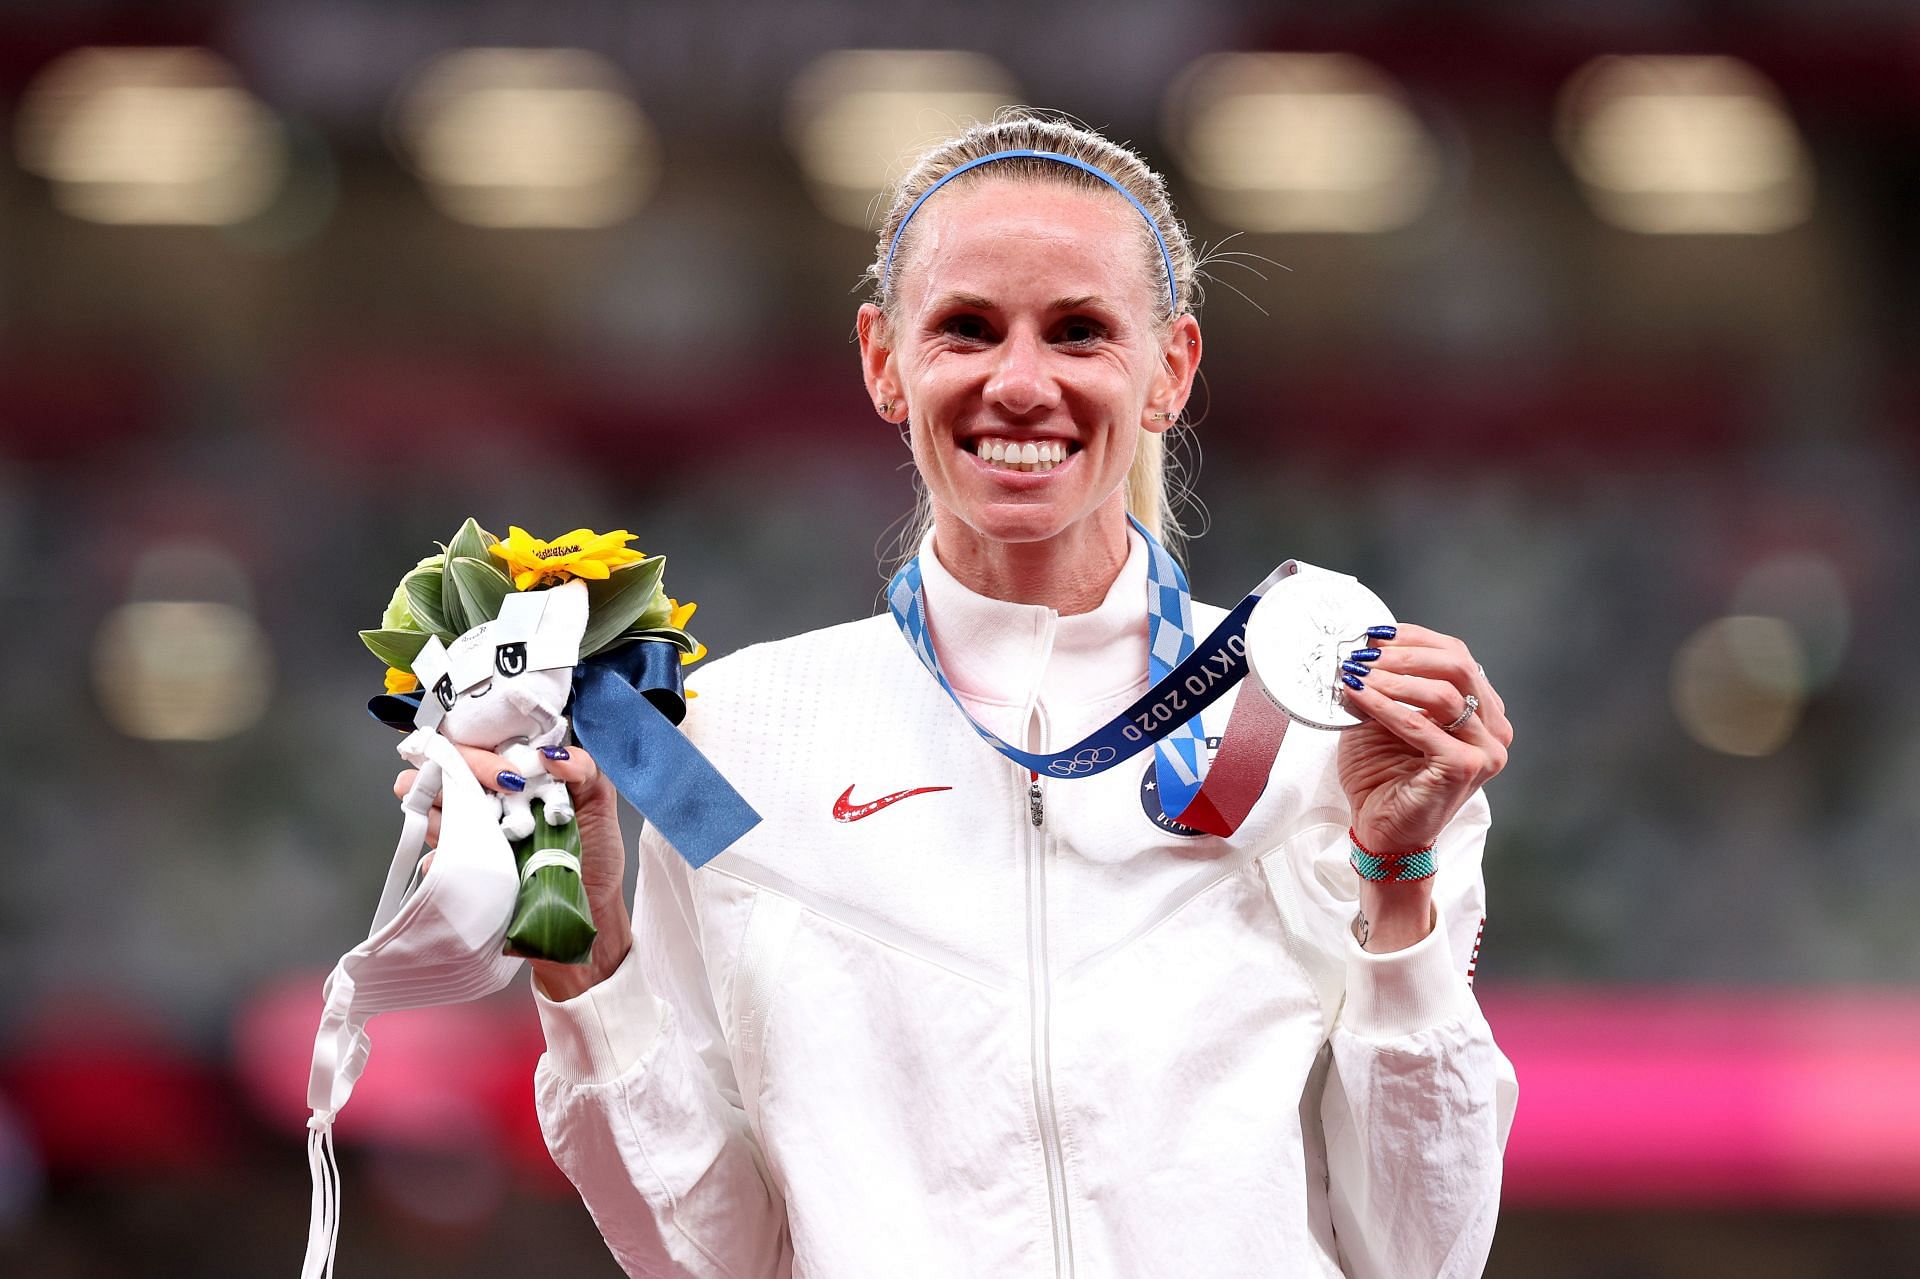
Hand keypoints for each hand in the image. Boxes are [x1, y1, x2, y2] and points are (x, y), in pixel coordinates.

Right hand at [392, 740, 632, 998]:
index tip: (509, 779)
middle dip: (447, 772)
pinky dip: (437, 855)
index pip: (485, 748)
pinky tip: (448, 858)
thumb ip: (584, 770)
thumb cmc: (596, 855)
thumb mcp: (600, 804)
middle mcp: (492, 800)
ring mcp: (476, 833)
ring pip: (433, 807)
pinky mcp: (469, 867)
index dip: (484, 756)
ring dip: (432, 806)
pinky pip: (438, 856)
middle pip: (447, 771)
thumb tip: (553, 756)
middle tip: (473, 794)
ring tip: (446, 811)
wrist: (591, 912)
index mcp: (520, 777)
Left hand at [1334, 624, 1512, 952]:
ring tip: (1356, 673)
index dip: (1414, 639)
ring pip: (1443, 694)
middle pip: (1457, 666)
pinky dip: (1387, 707)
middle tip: (1363, 653)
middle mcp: (1494, 728)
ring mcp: (1486, 750)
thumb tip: (1363, 647)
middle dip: (1404, 654)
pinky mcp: (1466, 769)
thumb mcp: (1384, 719)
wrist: (1384, 834)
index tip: (1374, 633)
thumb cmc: (1384, 777)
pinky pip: (1422, 727)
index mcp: (1482, 711)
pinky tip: (1359, 696)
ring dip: (1393, 679)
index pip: (1456, 655)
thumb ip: (1387, 686)